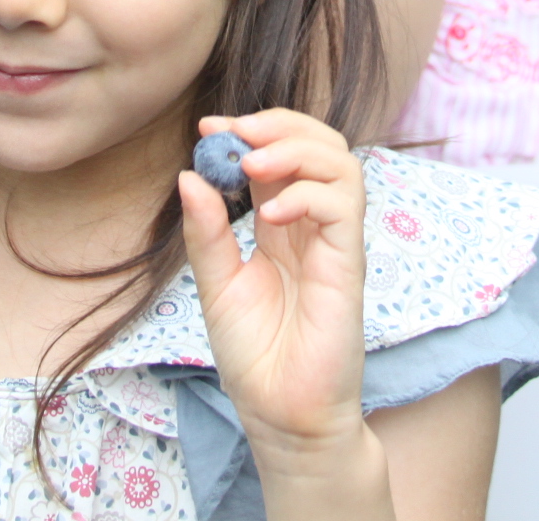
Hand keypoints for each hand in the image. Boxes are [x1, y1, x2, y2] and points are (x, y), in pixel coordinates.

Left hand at [179, 110, 370, 456]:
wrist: (281, 414)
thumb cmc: (254, 356)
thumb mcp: (216, 286)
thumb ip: (207, 233)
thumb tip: (188, 176)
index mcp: (281, 225)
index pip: (280, 155)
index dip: (251, 132)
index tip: (210, 128)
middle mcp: (313, 225)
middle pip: (320, 144)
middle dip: (279, 125)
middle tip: (235, 133)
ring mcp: (336, 242)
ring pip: (341, 163)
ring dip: (296, 149)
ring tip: (252, 166)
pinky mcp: (350, 264)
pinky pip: (343, 207)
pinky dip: (307, 195)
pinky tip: (270, 216)